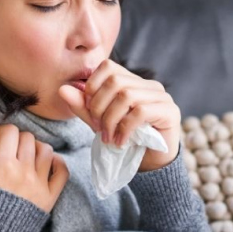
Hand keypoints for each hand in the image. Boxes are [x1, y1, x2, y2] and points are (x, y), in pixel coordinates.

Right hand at [0, 120, 69, 211]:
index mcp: (2, 165)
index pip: (10, 132)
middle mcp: (24, 172)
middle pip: (28, 138)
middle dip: (15, 139)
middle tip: (6, 149)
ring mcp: (40, 185)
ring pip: (46, 150)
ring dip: (35, 147)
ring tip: (24, 156)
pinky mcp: (50, 199)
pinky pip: (62, 172)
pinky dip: (57, 163)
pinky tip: (46, 164)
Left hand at [57, 59, 180, 171]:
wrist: (151, 165)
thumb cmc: (126, 140)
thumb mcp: (99, 122)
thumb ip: (83, 106)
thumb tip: (62, 89)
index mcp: (133, 81)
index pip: (108, 66)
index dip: (93, 86)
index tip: (89, 110)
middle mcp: (149, 85)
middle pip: (115, 81)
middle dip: (99, 106)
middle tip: (97, 128)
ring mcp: (162, 96)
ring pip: (127, 96)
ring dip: (111, 120)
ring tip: (108, 138)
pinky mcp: (170, 111)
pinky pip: (141, 112)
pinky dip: (125, 128)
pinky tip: (121, 142)